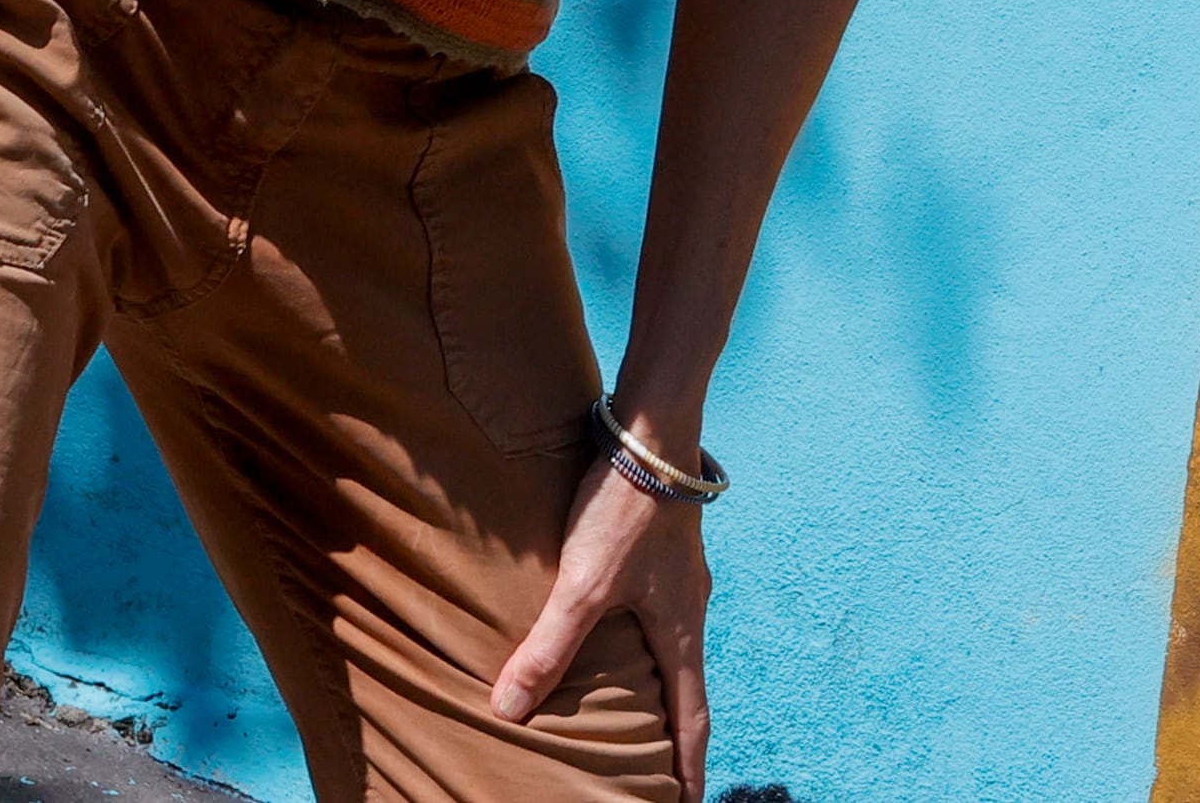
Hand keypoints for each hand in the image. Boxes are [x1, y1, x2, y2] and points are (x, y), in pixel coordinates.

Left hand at [491, 454, 712, 792]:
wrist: (653, 431)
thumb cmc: (625, 508)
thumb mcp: (583, 585)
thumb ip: (548, 648)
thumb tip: (508, 711)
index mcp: (679, 630)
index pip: (691, 717)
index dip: (688, 765)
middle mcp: (687, 609)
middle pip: (685, 685)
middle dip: (672, 732)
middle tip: (656, 769)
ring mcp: (678, 577)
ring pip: (669, 647)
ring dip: (656, 685)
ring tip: (632, 709)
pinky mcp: (662, 548)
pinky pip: (656, 612)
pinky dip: (640, 642)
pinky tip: (613, 632)